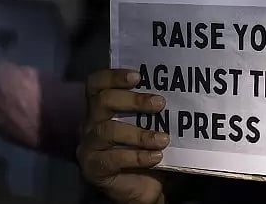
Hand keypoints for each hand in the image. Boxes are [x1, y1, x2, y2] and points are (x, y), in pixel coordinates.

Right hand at [78, 69, 170, 203]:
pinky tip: (156, 157)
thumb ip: (153, 110)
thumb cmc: (147, 151)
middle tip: (160, 103)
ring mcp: (88, 146)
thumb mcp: (150, 127)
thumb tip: (176, 90)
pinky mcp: (92, 167)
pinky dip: (137, 156)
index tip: (138, 76)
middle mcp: (89, 123)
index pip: (96, 84)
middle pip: (102, 101)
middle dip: (133, 100)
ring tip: (163, 139)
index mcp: (100, 108)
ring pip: (107, 130)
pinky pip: (113, 158)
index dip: (113, 76)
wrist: (145, 189)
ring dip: (139, 133)